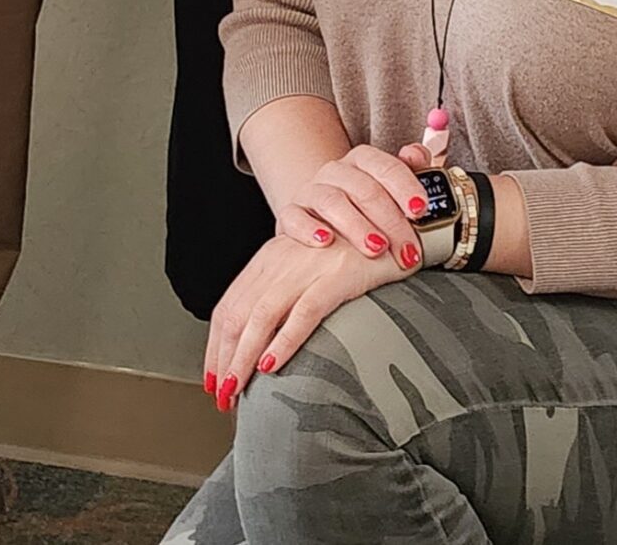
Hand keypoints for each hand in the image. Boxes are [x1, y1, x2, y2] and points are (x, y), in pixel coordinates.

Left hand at [202, 233, 403, 409]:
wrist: (403, 221)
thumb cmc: (358, 252)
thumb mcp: (311, 266)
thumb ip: (286, 293)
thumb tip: (261, 342)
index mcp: (272, 256)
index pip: (230, 305)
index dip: (215, 345)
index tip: (213, 377)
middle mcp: (283, 257)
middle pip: (238, 314)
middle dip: (223, 359)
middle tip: (221, 395)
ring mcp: (309, 265)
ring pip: (262, 317)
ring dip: (243, 358)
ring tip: (237, 389)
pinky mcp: (338, 274)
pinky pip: (303, 313)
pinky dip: (284, 341)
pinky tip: (273, 365)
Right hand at [272, 143, 438, 270]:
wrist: (317, 213)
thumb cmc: (361, 203)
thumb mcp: (388, 186)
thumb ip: (409, 168)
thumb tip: (416, 154)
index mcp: (363, 159)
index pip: (386, 167)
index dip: (406, 187)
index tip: (420, 209)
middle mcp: (336, 171)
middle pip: (364, 189)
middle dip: (390, 220)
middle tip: (406, 246)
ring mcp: (311, 191)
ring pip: (333, 202)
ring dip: (357, 226)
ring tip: (376, 248)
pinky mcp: (290, 213)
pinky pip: (295, 217)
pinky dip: (310, 229)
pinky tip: (325, 242)